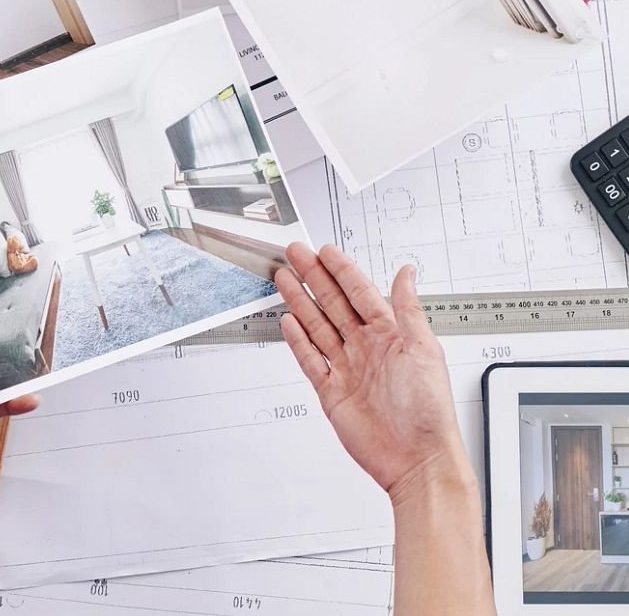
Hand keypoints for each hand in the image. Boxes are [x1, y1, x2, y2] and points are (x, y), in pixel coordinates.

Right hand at [275, 242, 470, 504]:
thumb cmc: (428, 411)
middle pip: (332, 304)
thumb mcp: (424, 350)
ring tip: (284, 279)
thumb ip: (408, 309)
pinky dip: (297, 341)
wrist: (416, 461)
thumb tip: (407, 272)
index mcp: (391, 335)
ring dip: (300, 302)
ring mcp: (347, 369)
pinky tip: (288, 322)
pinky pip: (310, 360)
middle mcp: (367, 348)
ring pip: (317, 327)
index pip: (360, 293)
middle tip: (295, 254)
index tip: (325, 251)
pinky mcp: (332, 392)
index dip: (341, 270)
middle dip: (313, 277)